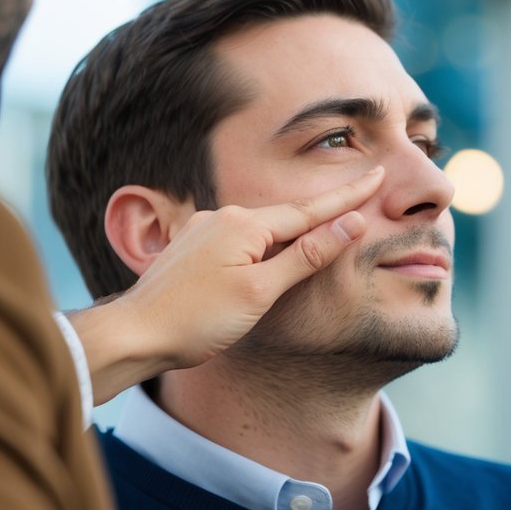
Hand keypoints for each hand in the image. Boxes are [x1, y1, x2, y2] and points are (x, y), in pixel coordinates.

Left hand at [69, 166, 384, 402]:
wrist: (133, 335)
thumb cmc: (196, 318)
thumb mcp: (261, 290)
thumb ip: (307, 255)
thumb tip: (351, 223)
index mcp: (244, 224)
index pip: (311, 210)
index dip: (348, 197)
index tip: (377, 174)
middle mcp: (222, 218)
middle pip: (288, 216)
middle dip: (324, 210)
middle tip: (362, 190)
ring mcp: (204, 232)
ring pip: (263, 229)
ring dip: (293, 231)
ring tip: (321, 227)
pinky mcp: (192, 250)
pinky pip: (241, 241)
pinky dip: (265, 245)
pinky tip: (268, 253)